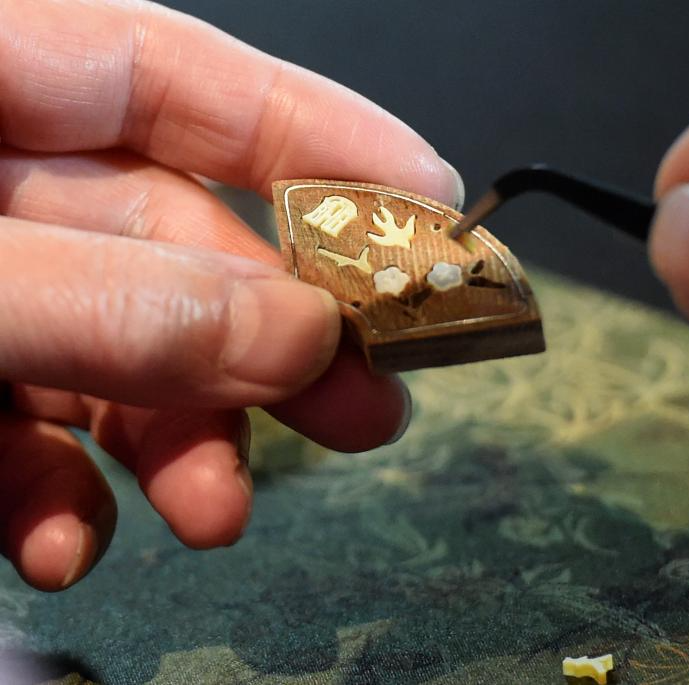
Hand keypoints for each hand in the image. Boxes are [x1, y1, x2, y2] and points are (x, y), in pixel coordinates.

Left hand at [0, 0, 462, 590]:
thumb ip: (110, 300)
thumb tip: (295, 334)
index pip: (175, 77)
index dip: (313, 132)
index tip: (429, 200)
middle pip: (169, 241)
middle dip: (267, 337)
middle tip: (363, 402)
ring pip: (112, 351)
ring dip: (174, 441)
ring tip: (217, 510)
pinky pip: (20, 430)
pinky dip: (57, 495)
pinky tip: (69, 543)